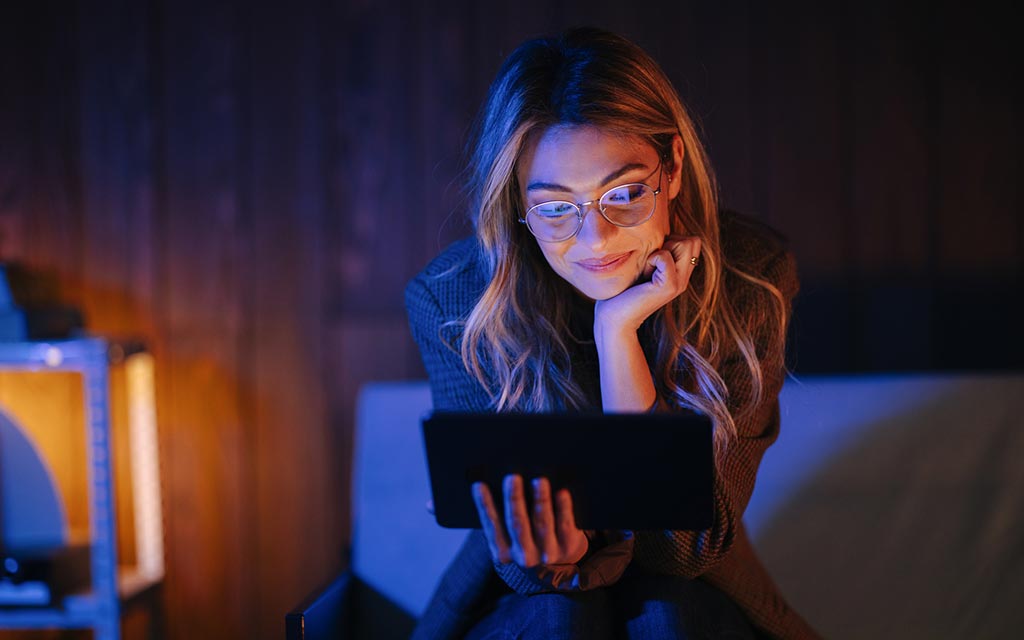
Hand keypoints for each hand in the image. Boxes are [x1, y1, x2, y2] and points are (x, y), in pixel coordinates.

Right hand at [472, 475, 588, 566]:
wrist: (560, 560)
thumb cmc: (528, 535)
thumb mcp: (511, 534)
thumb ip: (503, 516)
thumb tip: (498, 482)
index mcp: (503, 553)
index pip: (492, 526)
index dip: (485, 506)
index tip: (479, 485)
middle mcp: (524, 556)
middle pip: (518, 524)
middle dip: (514, 499)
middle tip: (512, 477)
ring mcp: (547, 553)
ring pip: (542, 523)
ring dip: (540, 500)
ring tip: (539, 480)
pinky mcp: (567, 546)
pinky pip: (565, 525)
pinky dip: (563, 508)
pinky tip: (562, 493)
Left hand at [594, 234, 701, 335]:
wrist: (614, 317)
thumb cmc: (623, 288)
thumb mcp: (644, 264)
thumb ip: (658, 250)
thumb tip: (660, 227)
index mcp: (681, 272)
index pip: (693, 240)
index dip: (671, 240)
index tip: (652, 258)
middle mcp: (684, 278)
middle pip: (692, 240)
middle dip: (669, 242)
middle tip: (650, 262)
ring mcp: (679, 283)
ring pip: (685, 243)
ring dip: (661, 250)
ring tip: (648, 268)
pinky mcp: (669, 287)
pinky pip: (665, 256)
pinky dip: (651, 259)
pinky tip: (644, 274)